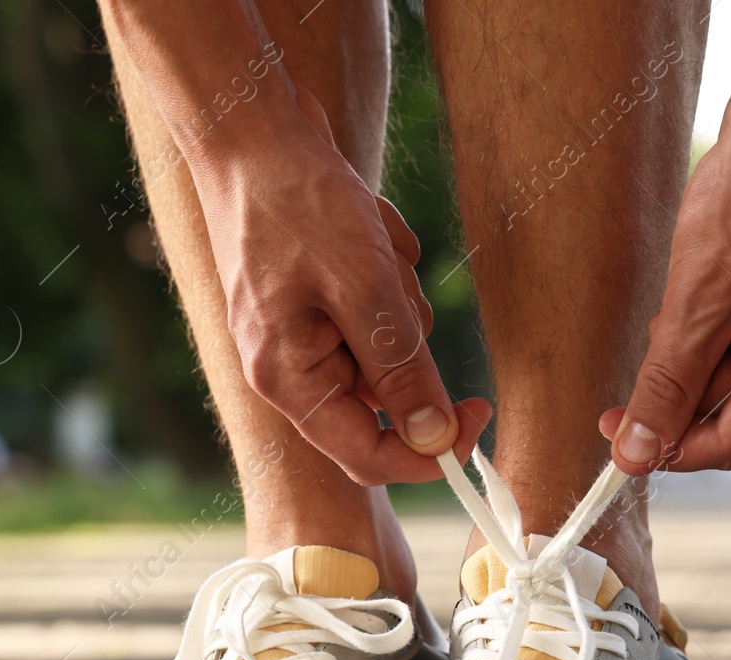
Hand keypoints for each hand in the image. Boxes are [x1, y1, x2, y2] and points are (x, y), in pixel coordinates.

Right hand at [197, 85, 489, 483]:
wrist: (252, 133)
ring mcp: (300, 335)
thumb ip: (401, 369)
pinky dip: (385, 270)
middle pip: (382, 396)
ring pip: (387, 347)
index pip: (366, 456)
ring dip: (398, 296)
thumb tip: (436, 439)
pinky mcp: (315, 302)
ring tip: (369, 241)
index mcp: (287, 380)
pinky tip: (362, 227)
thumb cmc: (296, 204)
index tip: (478, 413)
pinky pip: (377, 308)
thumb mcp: (363, 285)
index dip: (429, 450)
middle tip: (392, 276)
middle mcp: (288, 369)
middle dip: (407, 342)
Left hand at [603, 71, 730, 472]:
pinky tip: (687, 291)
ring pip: (729, 372)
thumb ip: (666, 384)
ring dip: (684, 356)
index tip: (613, 438)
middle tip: (620, 380)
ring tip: (673, 303)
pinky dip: (701, 327)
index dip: (669, 447)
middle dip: (673, 396)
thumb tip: (637, 454)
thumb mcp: (697, 302)